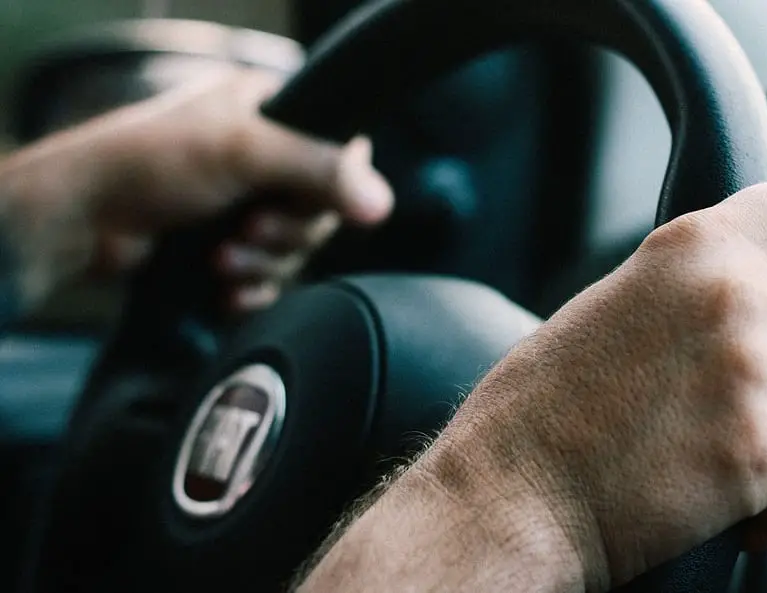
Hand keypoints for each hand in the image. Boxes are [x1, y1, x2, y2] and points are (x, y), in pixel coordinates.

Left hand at [0, 69, 392, 311]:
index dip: (333, 187)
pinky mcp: (229, 245)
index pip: (341, 151)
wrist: (83, 220)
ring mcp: (245, 203)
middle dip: (286, 234)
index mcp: (270, 111)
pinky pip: (270, 278)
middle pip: (320, 210)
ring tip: (221, 259)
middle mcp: (262, 156)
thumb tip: (381, 202)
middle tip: (249, 230)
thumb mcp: (244, 151)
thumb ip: (319, 170)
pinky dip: (253, 288)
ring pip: (294, 250)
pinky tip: (227, 290)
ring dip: (263, 264)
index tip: (306, 203)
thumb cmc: (150, 163)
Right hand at [297, 182, 766, 591]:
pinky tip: (707, 499)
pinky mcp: (761, 454)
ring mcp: (755, 375)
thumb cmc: (541, 410)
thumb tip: (760, 310)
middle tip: (732, 407)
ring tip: (707, 454)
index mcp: (694, 248)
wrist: (507, 494)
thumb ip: (696, 293)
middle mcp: (736, 297)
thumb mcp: (618, 305)